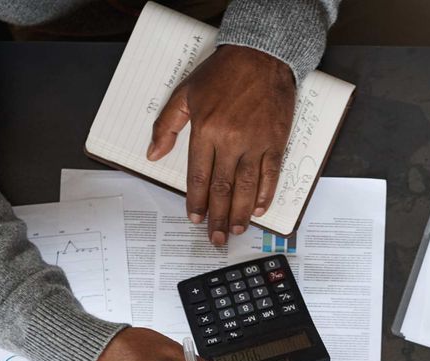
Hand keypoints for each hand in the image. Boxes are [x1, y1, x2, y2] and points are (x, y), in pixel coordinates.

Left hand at [148, 44, 296, 245]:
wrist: (261, 54)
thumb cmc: (223, 72)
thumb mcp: (186, 92)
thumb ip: (167, 125)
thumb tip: (154, 154)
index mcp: (206, 130)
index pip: (198, 176)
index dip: (197, 201)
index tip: (196, 218)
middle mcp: (230, 139)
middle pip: (223, 188)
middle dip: (218, 217)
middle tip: (216, 238)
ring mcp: (255, 142)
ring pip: (247, 187)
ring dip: (241, 213)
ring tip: (236, 230)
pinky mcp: (276, 141)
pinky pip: (271, 174)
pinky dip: (265, 194)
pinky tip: (259, 208)